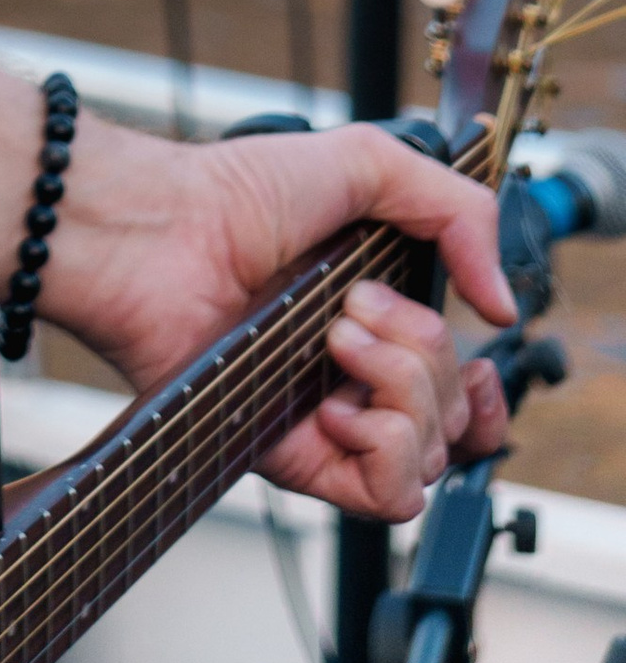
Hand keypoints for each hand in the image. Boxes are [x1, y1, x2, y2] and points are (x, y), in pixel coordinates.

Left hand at [52, 122, 512, 520]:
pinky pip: (385, 498)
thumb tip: (503, 306)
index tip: (476, 351)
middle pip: (455, 419)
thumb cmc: (235, 192)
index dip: (481, 386)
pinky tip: (338, 402)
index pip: (460, 394)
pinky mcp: (295, 458)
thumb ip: (457, 213)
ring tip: (337, 339)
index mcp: (375, 323)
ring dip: (404, 393)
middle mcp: (354, 380)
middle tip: (357, 305)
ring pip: (430, 458)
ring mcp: (326, 422)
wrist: (160, 231)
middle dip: (429, 356)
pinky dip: (384, 449)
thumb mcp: (367, 164)